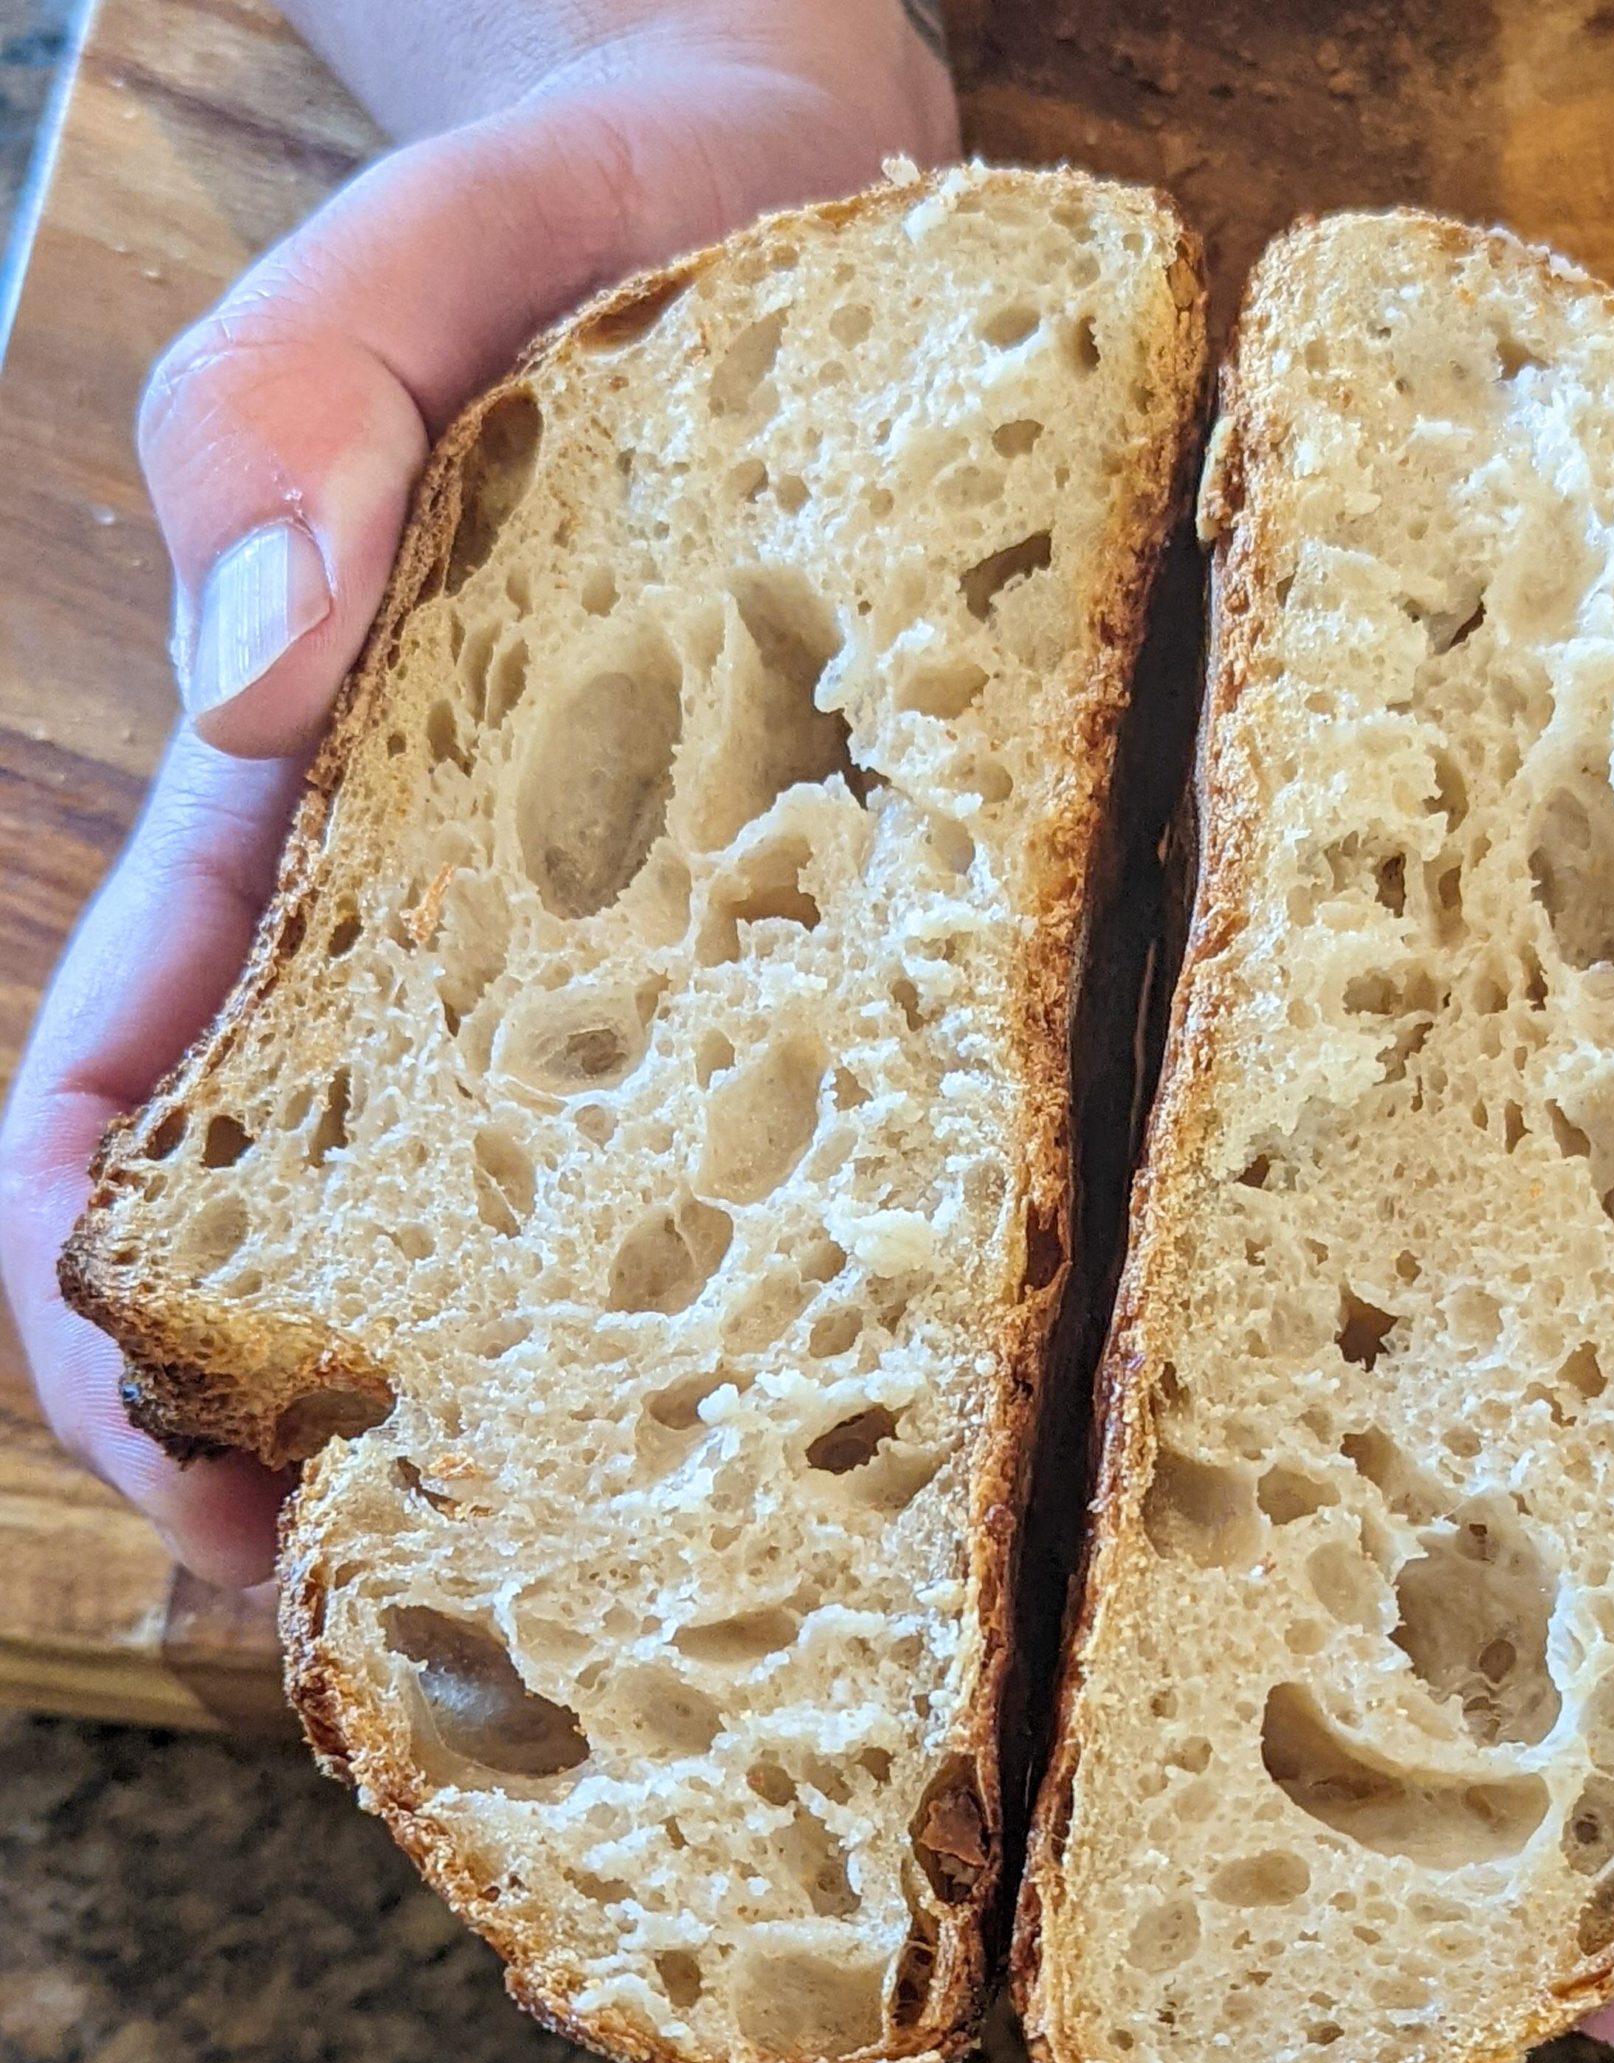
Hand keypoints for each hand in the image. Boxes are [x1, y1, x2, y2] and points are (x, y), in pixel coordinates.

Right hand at [0, 1, 956, 1586]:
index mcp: (285, 829)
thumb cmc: (570, 219)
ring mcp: (617, 931)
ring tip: (602, 1598)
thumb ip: (277, 433)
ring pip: (525, 1228)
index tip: (185, 1479)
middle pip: (318, 1234)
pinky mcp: (796, 901)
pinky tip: (816, 1382)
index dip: (108, 1316)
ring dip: (520, 1422)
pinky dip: (731, 1265)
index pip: (127, 1110)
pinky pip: (747, 1110)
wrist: (793, 182)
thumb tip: (251, 682)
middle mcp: (439, 924)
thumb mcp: (376, 281)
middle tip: (390, 1639)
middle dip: (304, 1444)